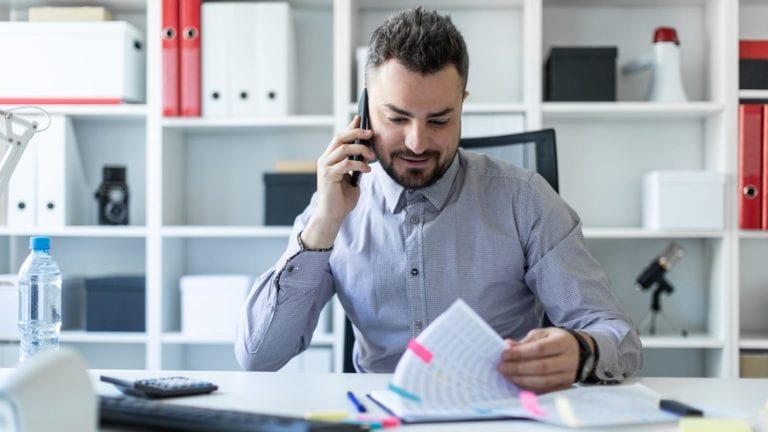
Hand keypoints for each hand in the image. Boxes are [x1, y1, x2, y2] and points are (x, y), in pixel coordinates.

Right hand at [300, 116, 375, 248]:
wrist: (332, 215)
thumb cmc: (342, 198)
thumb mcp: (352, 178)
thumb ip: (355, 166)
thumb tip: (366, 154)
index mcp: (330, 158)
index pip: (341, 137)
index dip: (351, 127)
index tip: (361, 118)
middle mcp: (325, 159)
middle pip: (340, 138)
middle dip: (356, 133)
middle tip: (371, 134)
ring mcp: (325, 166)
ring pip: (343, 148)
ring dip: (360, 150)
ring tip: (371, 157)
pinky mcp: (328, 175)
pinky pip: (345, 164)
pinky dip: (358, 165)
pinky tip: (367, 170)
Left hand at [497, 327, 581, 393]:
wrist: (579, 352)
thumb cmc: (556, 340)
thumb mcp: (543, 334)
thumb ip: (526, 341)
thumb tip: (508, 345)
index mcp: (563, 343)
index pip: (540, 349)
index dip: (520, 353)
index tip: (504, 354)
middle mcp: (568, 360)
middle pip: (541, 367)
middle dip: (518, 368)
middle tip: (502, 367)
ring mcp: (568, 375)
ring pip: (543, 381)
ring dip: (521, 380)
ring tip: (507, 375)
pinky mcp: (565, 386)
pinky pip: (545, 390)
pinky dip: (529, 388)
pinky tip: (517, 383)